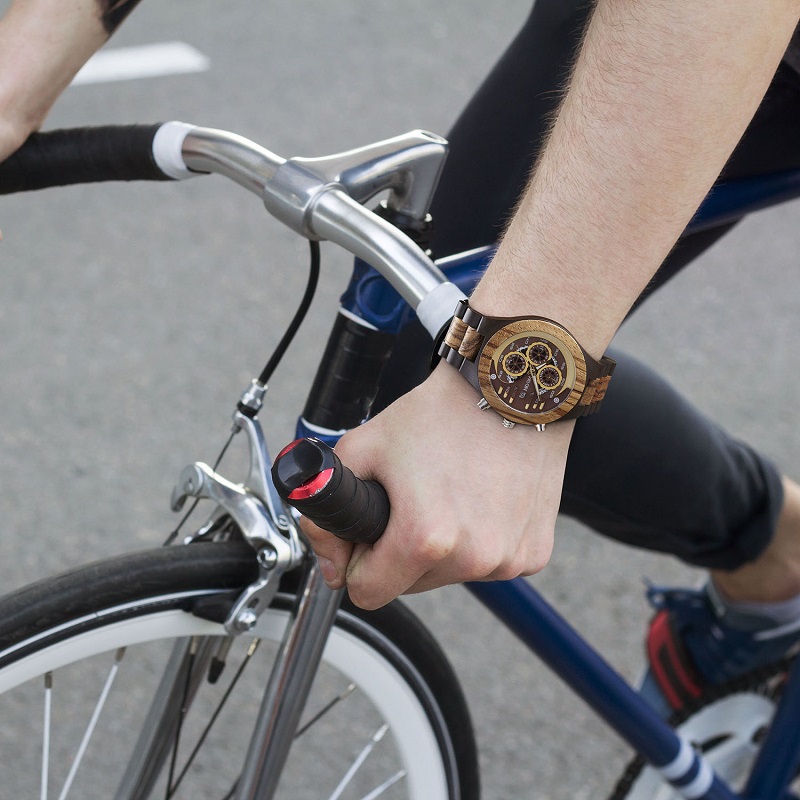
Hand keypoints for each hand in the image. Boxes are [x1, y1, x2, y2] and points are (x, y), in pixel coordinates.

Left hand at [299, 363, 573, 609]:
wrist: (510, 390)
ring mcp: (508, 559)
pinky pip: (489, 564)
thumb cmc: (441, 414)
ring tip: (449, 492)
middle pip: (410, 585)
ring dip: (442, 548)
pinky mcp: (534, 553)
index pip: (368, 593)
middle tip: (414, 498)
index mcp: (425, 539)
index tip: (372, 528)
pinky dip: (479, 540)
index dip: (359, 559)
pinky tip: (481, 498)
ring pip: (450, 576)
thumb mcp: (363, 449)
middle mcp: (472, 558)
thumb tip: (332, 567)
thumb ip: (325, 515)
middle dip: (401, 552)